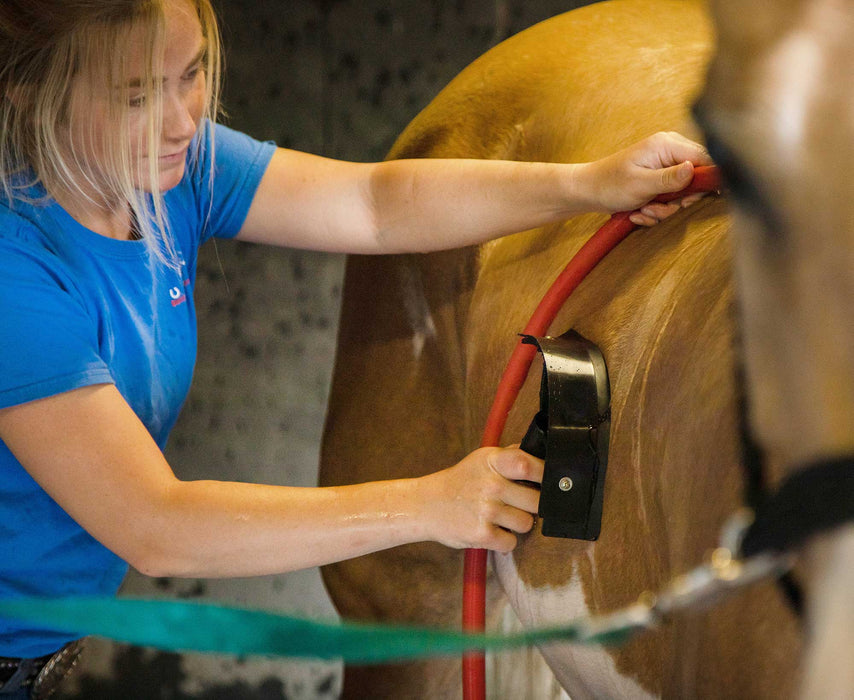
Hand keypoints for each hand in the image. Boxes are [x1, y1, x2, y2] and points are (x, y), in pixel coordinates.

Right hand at [416, 447, 543, 552]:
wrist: (426, 505)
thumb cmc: (460, 482)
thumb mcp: (481, 460)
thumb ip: (511, 456)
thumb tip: (544, 457)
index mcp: (492, 462)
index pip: (528, 464)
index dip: (544, 474)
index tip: (549, 481)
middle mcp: (491, 484)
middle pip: (536, 500)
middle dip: (533, 505)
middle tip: (518, 504)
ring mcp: (486, 510)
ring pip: (526, 523)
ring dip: (518, 524)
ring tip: (501, 517)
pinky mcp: (481, 534)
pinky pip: (511, 543)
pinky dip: (504, 541)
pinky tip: (492, 530)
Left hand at [581, 131, 713, 225]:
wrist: (588, 191)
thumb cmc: (609, 184)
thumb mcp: (641, 184)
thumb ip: (670, 179)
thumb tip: (695, 169)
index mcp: (667, 144)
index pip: (704, 158)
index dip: (706, 181)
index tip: (690, 199)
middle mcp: (670, 151)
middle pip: (695, 180)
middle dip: (676, 201)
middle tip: (656, 207)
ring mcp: (665, 166)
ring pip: (681, 194)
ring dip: (662, 209)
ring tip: (642, 210)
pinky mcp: (660, 180)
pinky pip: (669, 199)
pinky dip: (655, 209)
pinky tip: (639, 211)